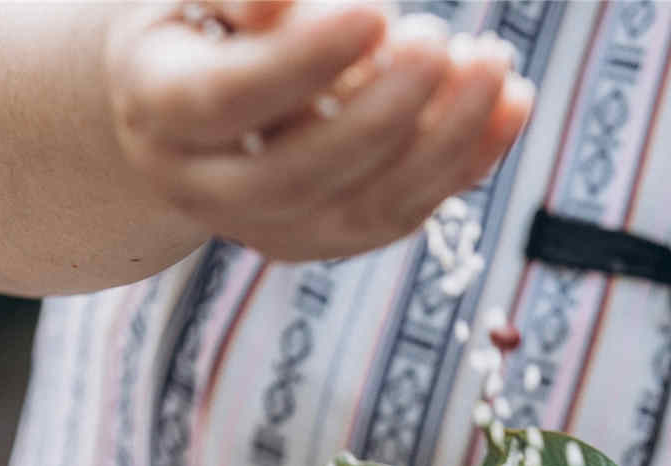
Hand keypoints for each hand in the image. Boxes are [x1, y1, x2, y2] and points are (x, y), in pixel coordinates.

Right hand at [103, 1, 534, 262]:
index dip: (303, 60)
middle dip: (381, 112)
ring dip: (441, 143)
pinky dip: (466, 162)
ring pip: (360, 211)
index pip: (228, 98)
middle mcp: (204, 187)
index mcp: (158, 107)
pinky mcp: (325, 238)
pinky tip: (512, 103)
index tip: (375, 9)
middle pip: (296, 174)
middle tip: (442, 39)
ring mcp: (266, 227)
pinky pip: (403, 216)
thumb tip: (273, 5)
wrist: (186, 89)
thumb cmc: (206, 13)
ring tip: (493, 63)